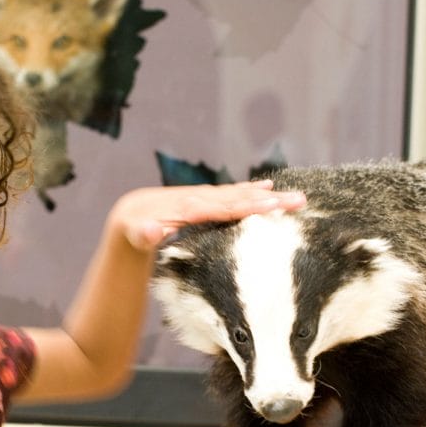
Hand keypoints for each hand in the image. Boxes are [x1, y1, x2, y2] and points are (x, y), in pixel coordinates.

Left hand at [112, 181, 306, 251]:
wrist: (127, 218)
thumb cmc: (131, 234)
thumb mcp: (132, 236)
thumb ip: (142, 234)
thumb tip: (150, 230)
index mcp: (184, 208)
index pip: (220, 207)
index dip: (246, 206)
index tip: (272, 205)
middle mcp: (197, 198)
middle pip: (235, 198)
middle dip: (267, 200)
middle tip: (298, 200)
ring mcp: (202, 198)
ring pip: (236, 194)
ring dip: (262, 195)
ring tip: (290, 195)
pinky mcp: (204, 201)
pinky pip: (230, 196)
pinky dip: (247, 193)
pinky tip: (265, 190)